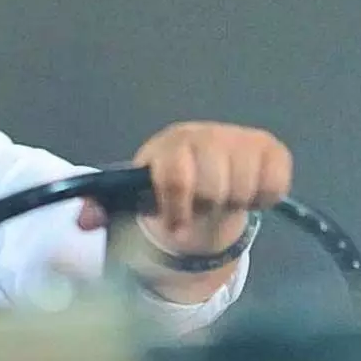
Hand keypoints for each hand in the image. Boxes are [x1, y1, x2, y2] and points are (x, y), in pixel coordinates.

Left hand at [77, 121, 292, 253]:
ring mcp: (240, 138)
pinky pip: (276, 185)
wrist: (203, 172)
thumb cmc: (165, 188)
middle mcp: (205, 135)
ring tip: (220, 201)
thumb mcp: (131, 198)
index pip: (176, 178)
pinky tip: (247, 194)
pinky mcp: (272, 148)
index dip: (176, 209)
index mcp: (167, 146)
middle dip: (204, 208)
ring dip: (232, 205)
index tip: (175, 225)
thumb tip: (84, 222)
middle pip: (214, 189)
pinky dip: (263, 199)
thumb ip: (103, 210)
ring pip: (245, 189)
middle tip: (199, 208)